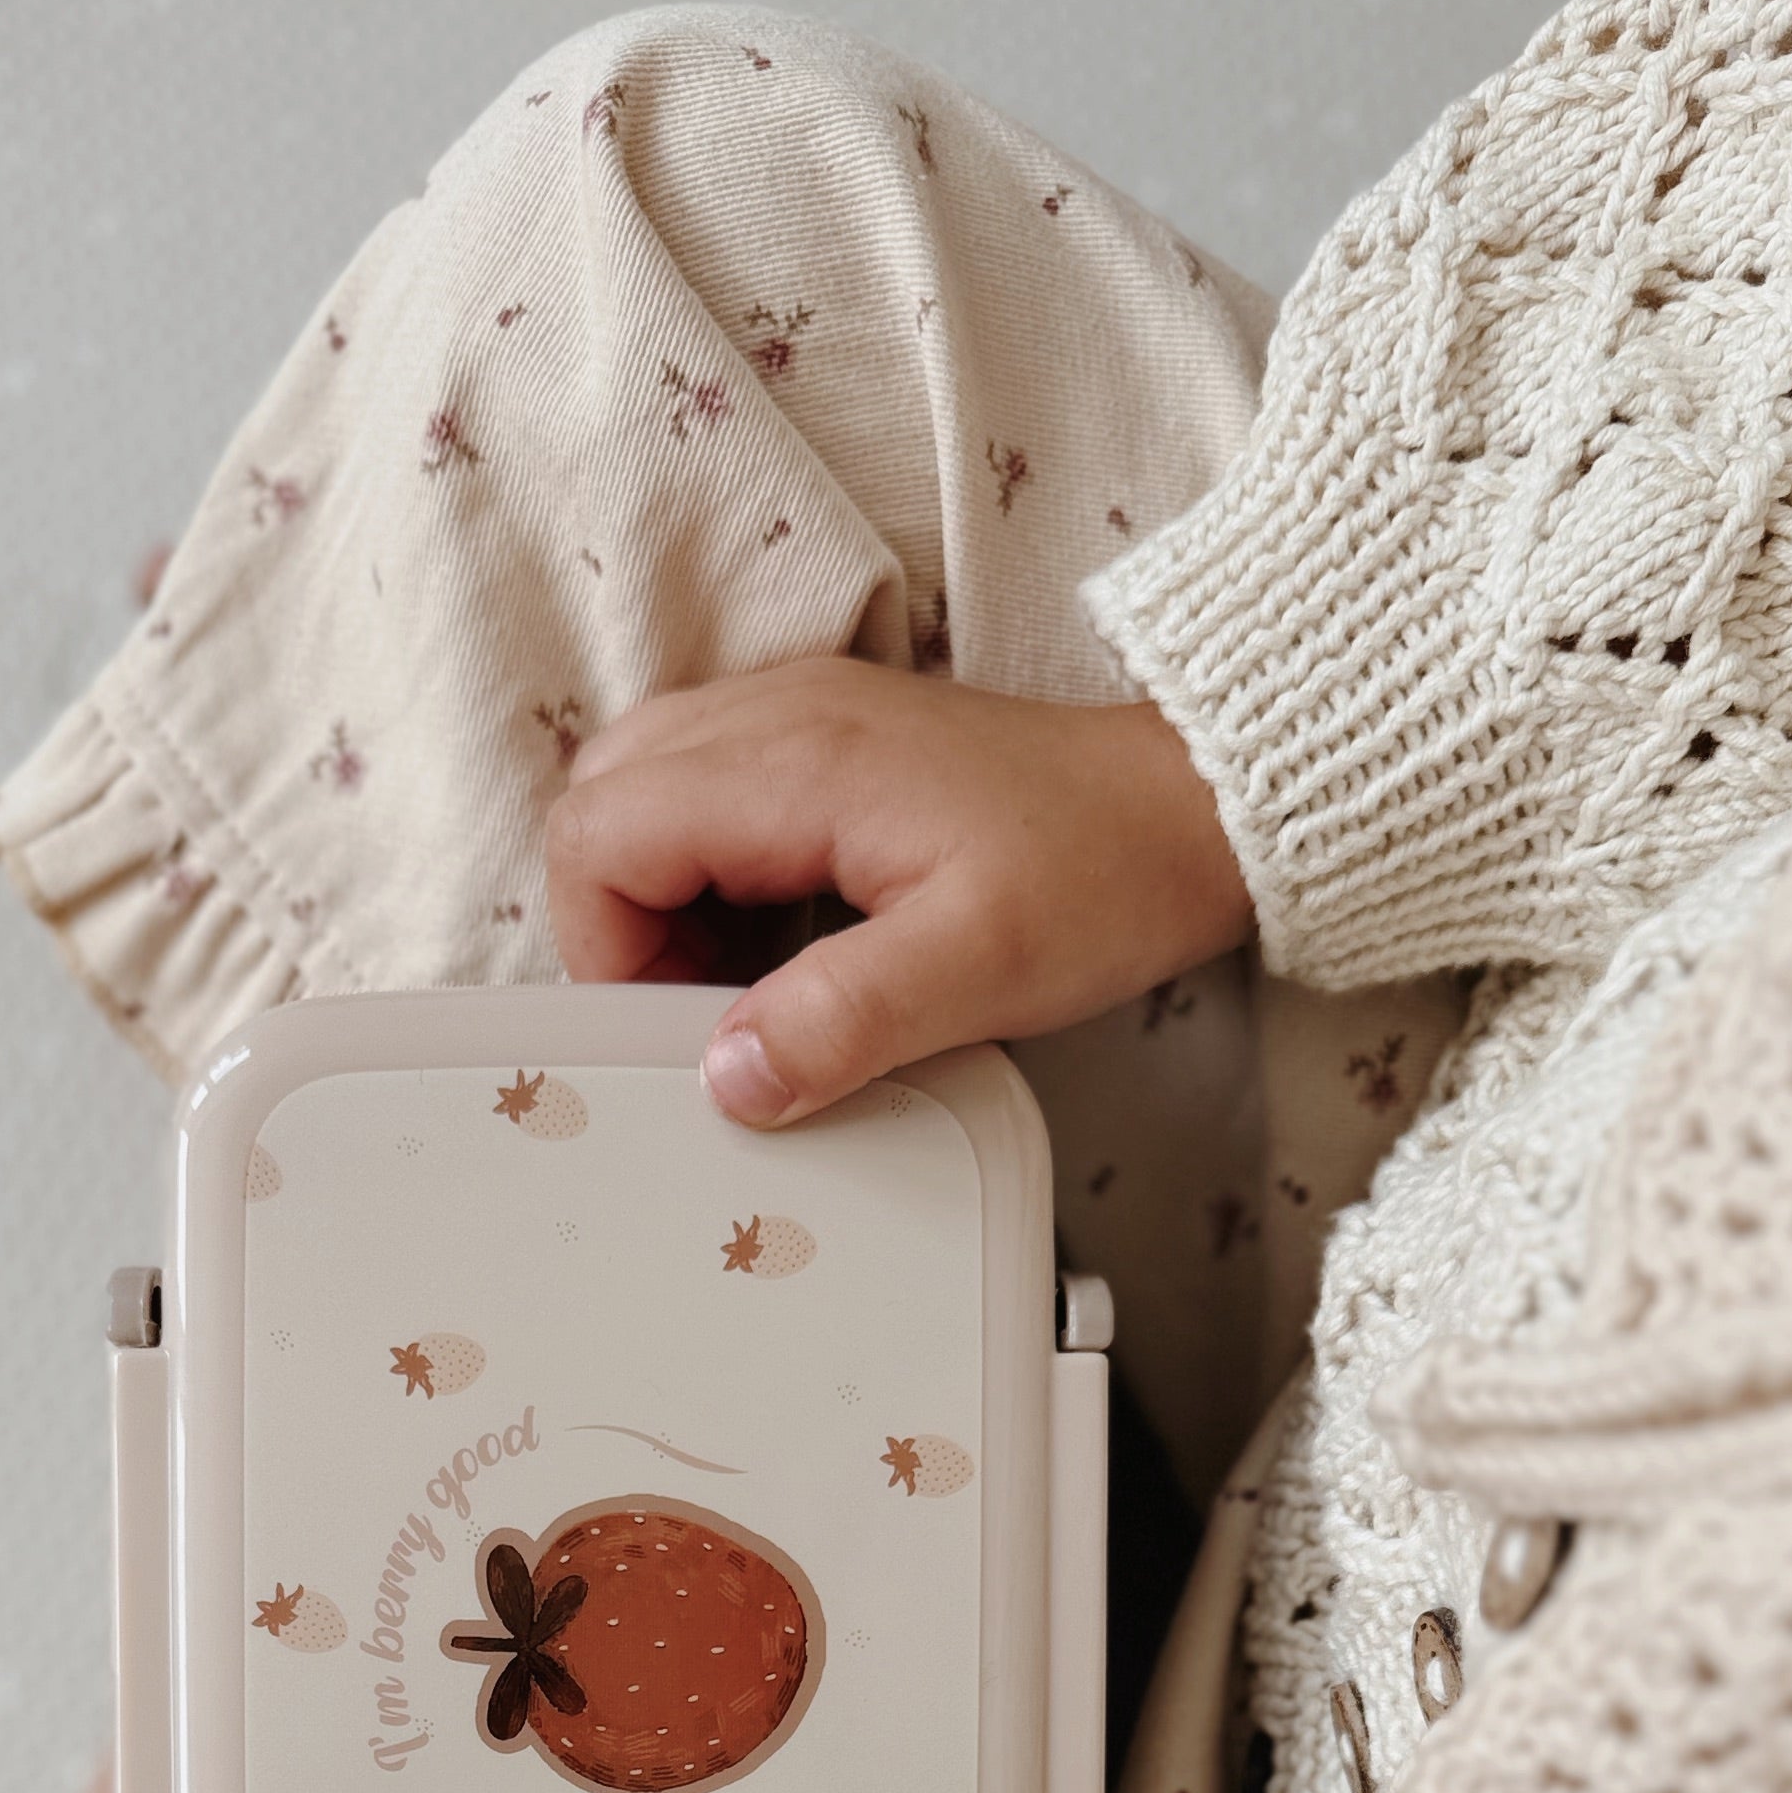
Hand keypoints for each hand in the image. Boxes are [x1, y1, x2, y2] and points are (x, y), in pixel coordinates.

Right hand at [548, 660, 1250, 1126]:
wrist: (1191, 805)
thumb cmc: (1104, 871)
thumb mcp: (979, 970)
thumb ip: (841, 1023)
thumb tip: (730, 1078)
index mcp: (795, 761)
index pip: (600, 834)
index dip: (608, 948)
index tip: (682, 1027)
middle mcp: (780, 714)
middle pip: (601, 802)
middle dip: (622, 921)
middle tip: (707, 1010)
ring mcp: (800, 717)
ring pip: (645, 796)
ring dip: (663, 901)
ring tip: (749, 984)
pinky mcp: (827, 743)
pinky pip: (708, 797)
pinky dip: (710, 879)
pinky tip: (783, 945)